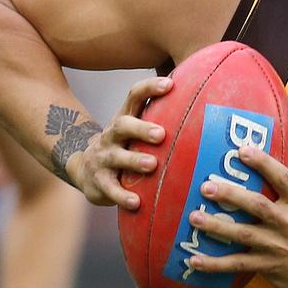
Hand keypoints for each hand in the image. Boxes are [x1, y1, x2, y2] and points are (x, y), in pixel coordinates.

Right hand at [67, 76, 169, 208]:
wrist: (86, 169)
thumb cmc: (125, 147)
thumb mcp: (136, 132)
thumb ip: (160, 121)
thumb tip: (202, 108)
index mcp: (125, 119)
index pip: (134, 96)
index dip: (150, 88)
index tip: (170, 84)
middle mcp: (112, 135)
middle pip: (123, 125)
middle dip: (141, 128)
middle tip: (161, 135)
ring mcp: (103, 158)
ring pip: (116, 157)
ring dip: (134, 160)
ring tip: (151, 164)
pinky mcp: (99, 181)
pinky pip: (110, 189)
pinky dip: (122, 196)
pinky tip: (136, 203)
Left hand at [186, 146, 287, 287]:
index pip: (281, 178)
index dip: (262, 162)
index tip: (242, 150)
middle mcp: (287, 222)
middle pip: (256, 205)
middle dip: (230, 194)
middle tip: (206, 186)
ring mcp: (276, 246)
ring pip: (243, 234)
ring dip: (216, 227)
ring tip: (194, 217)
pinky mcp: (268, 267)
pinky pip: (238, 265)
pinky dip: (215, 264)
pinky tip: (194, 261)